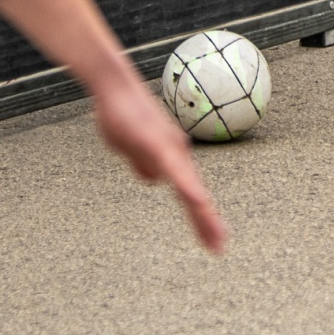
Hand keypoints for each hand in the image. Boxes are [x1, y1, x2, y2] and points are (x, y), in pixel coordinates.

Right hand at [90, 77, 229, 254]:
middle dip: (208, 223)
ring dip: (202, 212)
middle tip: (219, 248)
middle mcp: (177, 153)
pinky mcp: (156, 142)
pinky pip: (175, 169)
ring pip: (190, 185)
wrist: (113, 86)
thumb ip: (143, 163)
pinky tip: (197, 199)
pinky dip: (187, 186)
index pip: (192, 194)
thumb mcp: (131, 147)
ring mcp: (169, 148)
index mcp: (172, 157)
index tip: (213, 240)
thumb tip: (153, 180)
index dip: (202, 219)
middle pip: (196, 194)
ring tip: (214, 234)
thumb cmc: (121, 114)